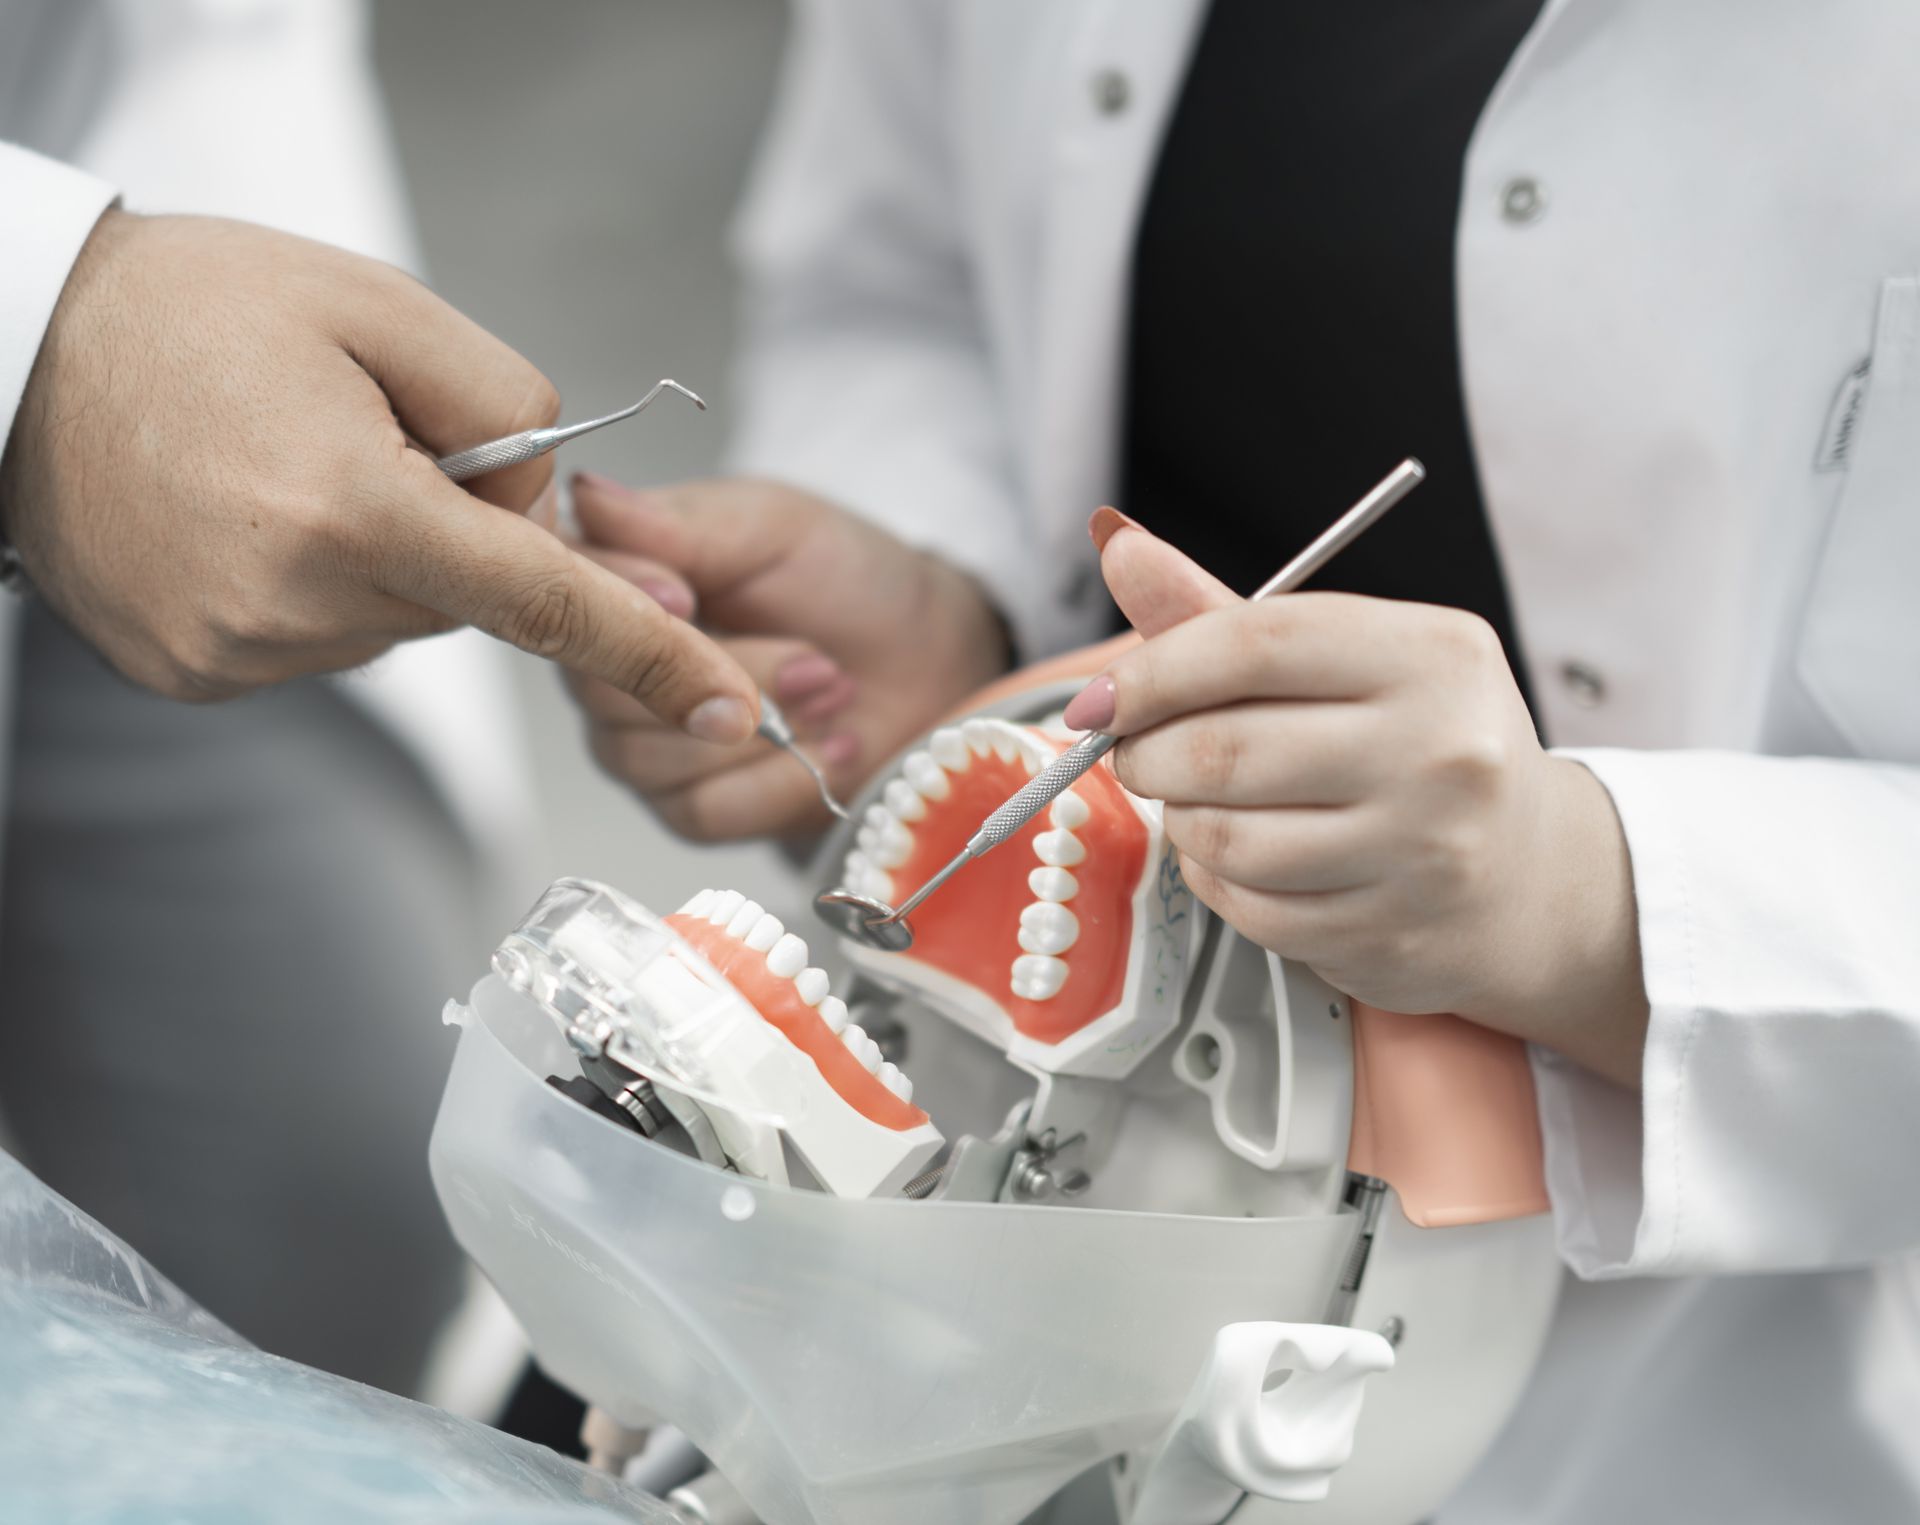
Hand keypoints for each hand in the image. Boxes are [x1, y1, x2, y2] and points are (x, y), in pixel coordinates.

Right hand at [0, 211, 757, 740]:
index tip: (738, 712)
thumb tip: (547, 510)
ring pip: (393, 622)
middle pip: (465, 599)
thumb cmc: (193, 310)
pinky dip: (315, 586)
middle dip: (454, 529)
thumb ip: (508, 408)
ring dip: (380, 556)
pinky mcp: (194, 675)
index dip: (656, 657)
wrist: (12, 352)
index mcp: (352, 509)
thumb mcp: (381, 309)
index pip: (547, 603)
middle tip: (362, 435)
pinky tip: (247, 517)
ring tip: (282, 464)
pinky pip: (318, 640)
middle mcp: (293, 604)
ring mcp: (235, 654)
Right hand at [565, 474, 1010, 838]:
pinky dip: (779, 782)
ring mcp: (642, 742)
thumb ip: (681, 523)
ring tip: (835, 691)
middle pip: (609, 690)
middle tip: (815, 660)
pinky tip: (831, 748)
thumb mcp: (773, 527)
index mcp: (622, 579)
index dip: (628, 604)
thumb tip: (590, 497)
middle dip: (727, 677)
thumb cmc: (848, 580)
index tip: (690, 600)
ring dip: (764, 731)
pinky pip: (700, 811)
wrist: (926, 661)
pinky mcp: (688, 806)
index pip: (571, 595)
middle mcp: (615, 664)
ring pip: (653, 757)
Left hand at [1067, 509, 1647, 1083]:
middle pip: (1226, 751)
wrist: (1528, 873)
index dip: (1153, 672)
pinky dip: (1217, 882)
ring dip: (1182, 821)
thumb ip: (1223, 614)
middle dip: (1148, 754)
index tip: (1101, 698)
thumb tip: (1117, 546)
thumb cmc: (1417, 743)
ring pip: (1228, 840)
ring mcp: (1424, 852)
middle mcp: (1442, 750)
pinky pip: (1252, 909)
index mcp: (1433, 654)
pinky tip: (1240, 858)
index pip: (1255, 646)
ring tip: (1196, 802)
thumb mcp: (1347, 657)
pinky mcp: (1393, 933)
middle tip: (1134, 752)